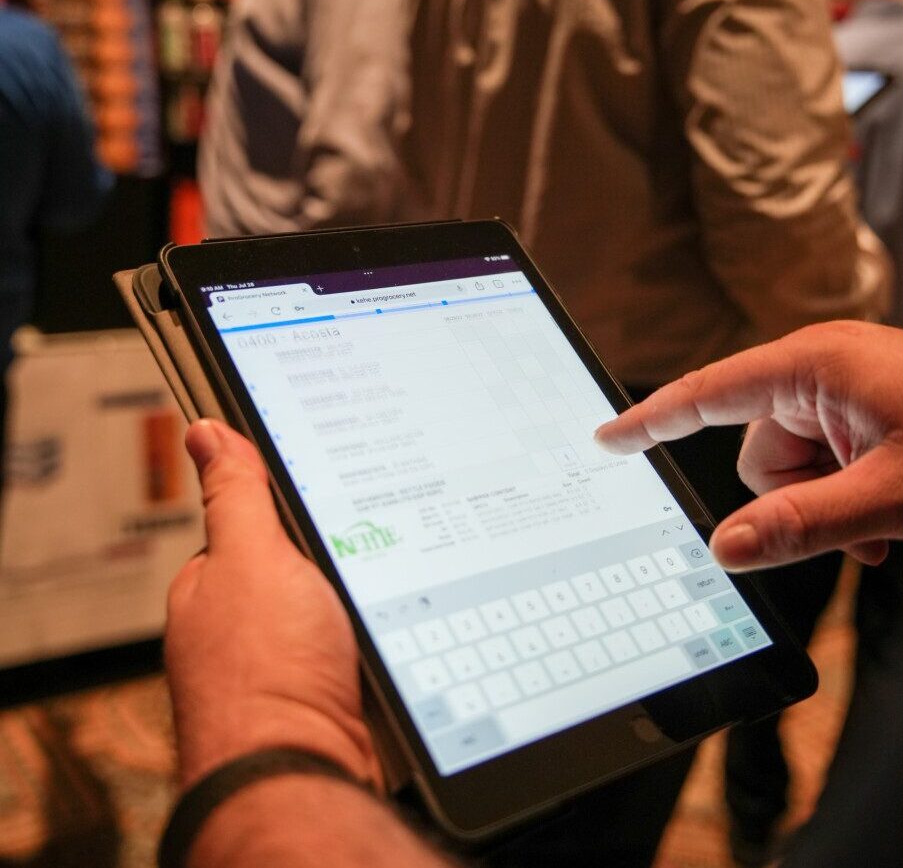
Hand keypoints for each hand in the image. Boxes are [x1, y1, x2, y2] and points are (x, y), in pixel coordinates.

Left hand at [165, 420, 382, 789]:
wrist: (303, 777)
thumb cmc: (263, 676)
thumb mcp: (251, 556)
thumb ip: (234, 495)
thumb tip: (205, 430)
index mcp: (213, 586)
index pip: (256, 520)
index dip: (293, 502)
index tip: (333, 482)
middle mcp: (241, 628)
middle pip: (302, 562)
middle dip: (337, 554)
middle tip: (369, 543)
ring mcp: (283, 665)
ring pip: (336, 605)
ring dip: (362, 600)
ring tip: (388, 587)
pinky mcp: (324, 697)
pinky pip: (359, 646)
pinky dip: (376, 640)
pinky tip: (392, 634)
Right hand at [595, 322, 902, 570]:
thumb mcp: (893, 496)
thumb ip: (804, 524)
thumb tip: (725, 549)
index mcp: (814, 364)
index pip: (707, 394)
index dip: (651, 420)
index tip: (605, 437)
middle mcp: (822, 367)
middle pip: (756, 447)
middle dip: (792, 496)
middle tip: (851, 524)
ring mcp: (847, 387)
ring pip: (793, 464)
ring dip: (824, 503)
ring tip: (882, 524)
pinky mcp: (868, 407)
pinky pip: (826, 460)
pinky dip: (844, 496)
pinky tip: (885, 522)